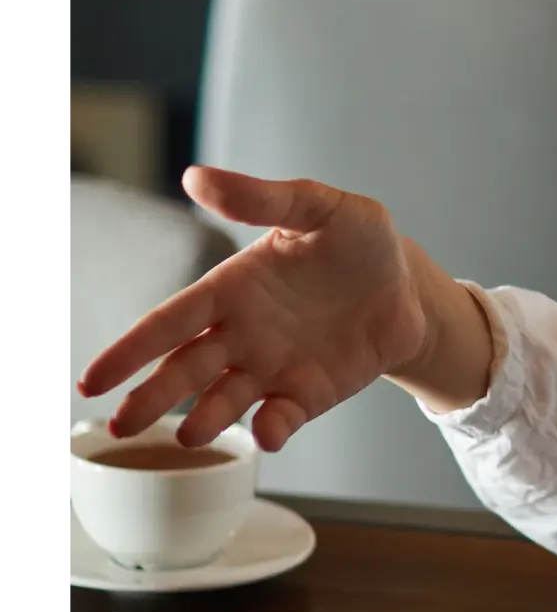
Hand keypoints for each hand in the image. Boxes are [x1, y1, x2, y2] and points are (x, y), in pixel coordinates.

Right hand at [77, 166, 429, 452]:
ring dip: (204, 419)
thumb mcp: (318, 208)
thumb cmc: (359, 241)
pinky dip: (272, 429)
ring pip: (223, 401)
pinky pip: (281, 418)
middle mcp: (242, 334)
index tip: (91, 380)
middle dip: (150, 397)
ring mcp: (273, 368)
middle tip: (122, 426)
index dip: (130, 350)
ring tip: (189, 436)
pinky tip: (269, 431)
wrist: (410, 285)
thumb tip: (195, 176)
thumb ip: (261, 199)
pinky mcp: (308, 394)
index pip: (169, 321)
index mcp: (232, 289)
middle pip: (184, 370)